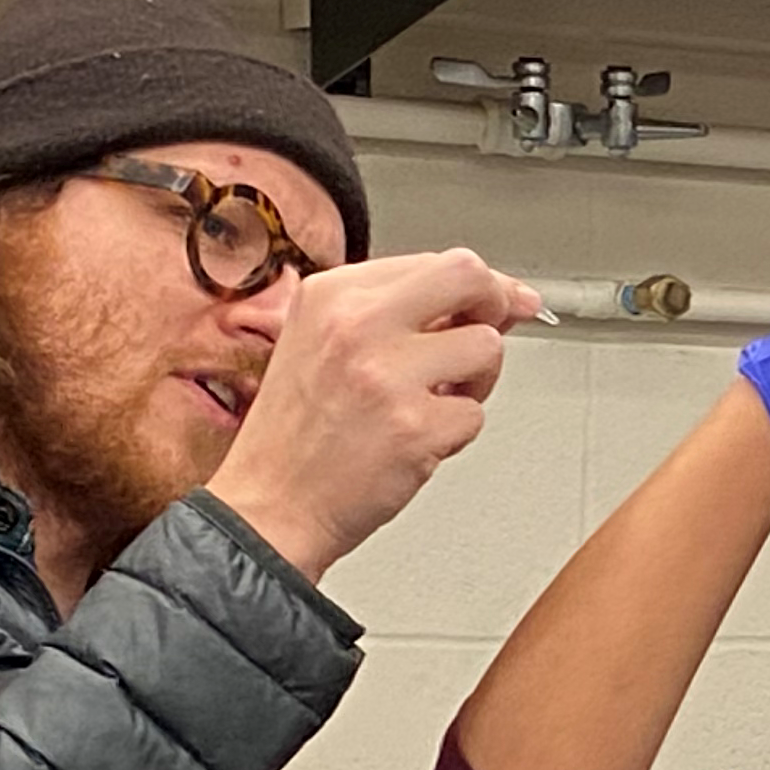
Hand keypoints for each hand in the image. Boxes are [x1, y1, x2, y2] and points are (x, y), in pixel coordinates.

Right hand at [208, 248, 540, 585]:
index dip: (477, 286)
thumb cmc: (297, 434)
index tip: (500, 302)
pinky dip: (455, 433)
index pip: (434, 262)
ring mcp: (386, 375)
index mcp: (332, 295)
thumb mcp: (323, 345)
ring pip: (486, 348)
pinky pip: (475, 414)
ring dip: (474, 381)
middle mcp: (357, 324)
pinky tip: (415, 441)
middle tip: (483, 336)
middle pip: (469, 277)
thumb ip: (398, 314)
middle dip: (495, 305)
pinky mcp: (414, 427)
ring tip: (430, 403)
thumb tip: (495, 298)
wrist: (268, 506)